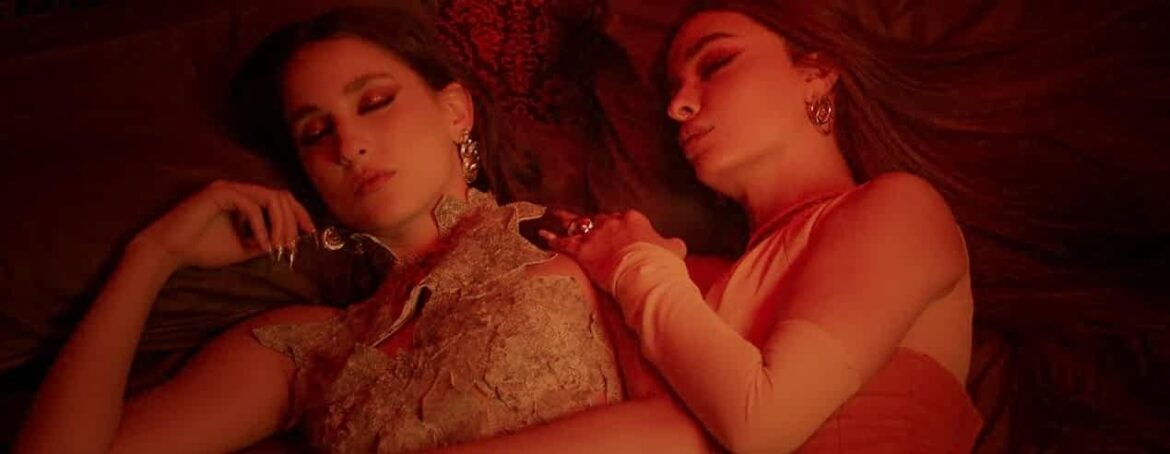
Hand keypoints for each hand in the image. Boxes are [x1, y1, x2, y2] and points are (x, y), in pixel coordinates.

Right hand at [130, 180, 315, 270]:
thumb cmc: (202, 249)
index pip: (280, 198)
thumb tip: (291, 240)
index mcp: (245, 199)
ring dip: (279, 224)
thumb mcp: (243, 247)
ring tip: (278, 246)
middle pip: (280, 196)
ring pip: (269, 199)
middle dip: (292, 221)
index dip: (298, 213)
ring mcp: (228, 188)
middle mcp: (238, 189)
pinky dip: (261, 227)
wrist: (170, 251)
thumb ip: (266, 240)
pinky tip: (262, 244)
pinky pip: (251, 206)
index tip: (310, 232)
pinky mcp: (219, 192)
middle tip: (293, 245)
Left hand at [540, 209, 685, 289]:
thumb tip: (674, 244)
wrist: (647, 276)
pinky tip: (542, 235)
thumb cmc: (662, 265)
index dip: (617, 227)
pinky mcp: (583, 250)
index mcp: (633, 218)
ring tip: (553, 215)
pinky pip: (563, 242)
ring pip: (576, 224)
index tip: (617, 235)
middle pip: (598, 219)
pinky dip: (552, 239)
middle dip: (592, 224)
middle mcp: (611, 221)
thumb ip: (671, 243)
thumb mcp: (675, 249)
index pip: (621, 218)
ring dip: (564, 220)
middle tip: (587, 229)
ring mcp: (595, 235)